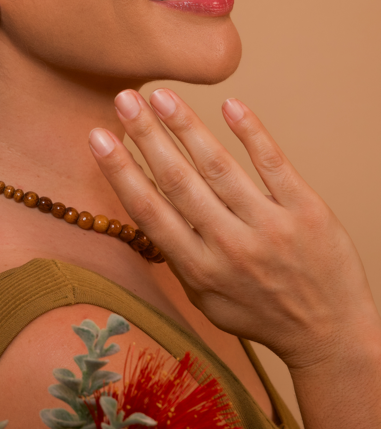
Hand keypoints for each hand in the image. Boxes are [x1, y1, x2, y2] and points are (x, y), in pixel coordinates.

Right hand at [88, 88, 376, 369]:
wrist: (330, 334)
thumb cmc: (261, 313)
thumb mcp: (207, 299)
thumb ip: (177, 257)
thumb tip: (143, 210)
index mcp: (199, 268)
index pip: (150, 210)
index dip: (120, 170)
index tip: (97, 136)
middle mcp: (230, 247)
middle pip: (178, 181)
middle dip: (146, 136)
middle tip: (124, 99)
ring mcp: (270, 227)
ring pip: (219, 167)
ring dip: (186, 126)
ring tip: (161, 95)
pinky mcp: (306, 212)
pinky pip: (274, 165)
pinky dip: (251, 133)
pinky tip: (230, 106)